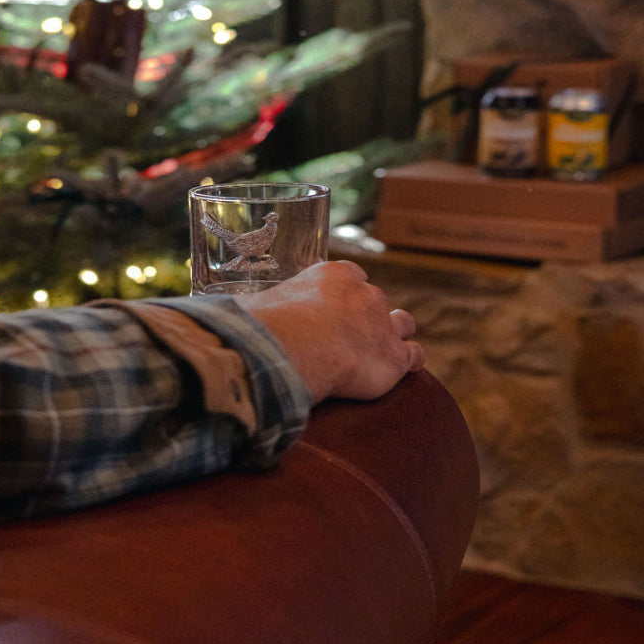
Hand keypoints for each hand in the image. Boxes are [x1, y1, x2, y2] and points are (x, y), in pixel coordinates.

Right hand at [243, 260, 423, 404]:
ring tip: (380, 348)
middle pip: (375, 299)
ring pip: (403, 322)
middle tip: (349, 337)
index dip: (345, 294)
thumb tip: (228, 315)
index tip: (334, 309)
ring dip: (395, 333)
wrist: (297, 346)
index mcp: (336, 275)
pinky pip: (415, 354)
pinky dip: (410, 360)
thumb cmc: (271, 323)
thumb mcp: (263, 303)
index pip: (351, 276)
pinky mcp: (395, 356)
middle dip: (366, 315)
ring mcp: (384, 323)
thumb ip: (259, 306)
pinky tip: (404, 368)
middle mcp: (366, 294)